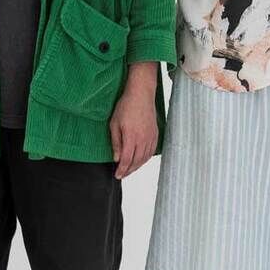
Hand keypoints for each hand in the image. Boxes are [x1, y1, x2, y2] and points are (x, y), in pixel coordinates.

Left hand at [109, 64, 158, 179]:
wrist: (141, 94)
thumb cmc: (126, 106)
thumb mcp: (114, 124)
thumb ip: (116, 142)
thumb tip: (116, 158)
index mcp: (131, 137)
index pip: (126, 160)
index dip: (122, 170)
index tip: (117, 175)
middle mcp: (143, 139)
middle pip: (136, 161)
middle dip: (129, 170)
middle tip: (122, 175)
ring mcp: (150, 137)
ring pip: (145, 158)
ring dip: (137, 166)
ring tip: (130, 169)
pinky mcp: (155, 134)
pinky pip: (151, 151)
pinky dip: (145, 159)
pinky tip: (140, 160)